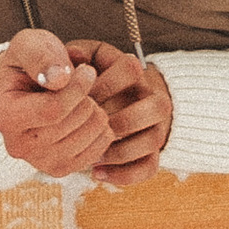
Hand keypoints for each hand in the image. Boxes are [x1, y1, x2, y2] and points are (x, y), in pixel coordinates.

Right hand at [0, 29, 116, 178]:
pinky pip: (97, 151)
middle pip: (73, 123)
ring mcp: (39, 162)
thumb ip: (40, 55)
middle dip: (87, 98)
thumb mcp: (28, 45)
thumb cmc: (28, 63)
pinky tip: (89, 115)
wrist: (26, 87)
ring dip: (95, 112)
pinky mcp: (60, 169)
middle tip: (81, 85)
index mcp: (4, 117)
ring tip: (84, 99)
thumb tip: (59, 78)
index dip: (78, 87)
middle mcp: (18, 146)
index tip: (88, 69)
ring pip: (88, 137)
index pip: (53, 109)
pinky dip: (101, 131)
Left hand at [72, 42, 173, 188]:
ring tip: (93, 155)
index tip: (83, 95)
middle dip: (119, 120)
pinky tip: (97, 172)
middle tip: (90, 129)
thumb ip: (78, 54)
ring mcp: (156, 127)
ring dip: (121, 151)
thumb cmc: (94, 75)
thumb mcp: (86, 59)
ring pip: (153, 141)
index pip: (133, 70)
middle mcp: (153, 98)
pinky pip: (149, 168)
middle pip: (155, 108)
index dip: (106, 83)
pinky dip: (124, 174)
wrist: (118, 96)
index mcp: (136, 72)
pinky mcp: (152, 152)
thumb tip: (72, 55)